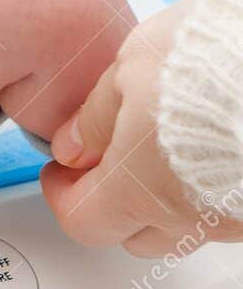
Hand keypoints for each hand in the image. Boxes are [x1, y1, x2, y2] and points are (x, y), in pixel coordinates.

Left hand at [41, 0, 242, 256]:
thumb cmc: (224, 54)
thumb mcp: (134, 65)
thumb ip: (96, 117)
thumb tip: (74, 145)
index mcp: (139, 190)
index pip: (82, 222)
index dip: (64, 194)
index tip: (64, 169)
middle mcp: (193, 217)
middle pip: (136, 234)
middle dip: (113, 202)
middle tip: (111, 159)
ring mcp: (240, 218)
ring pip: (189, 227)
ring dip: (168, 198)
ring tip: (168, 148)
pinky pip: (231, 213)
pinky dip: (214, 191)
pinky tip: (215, 150)